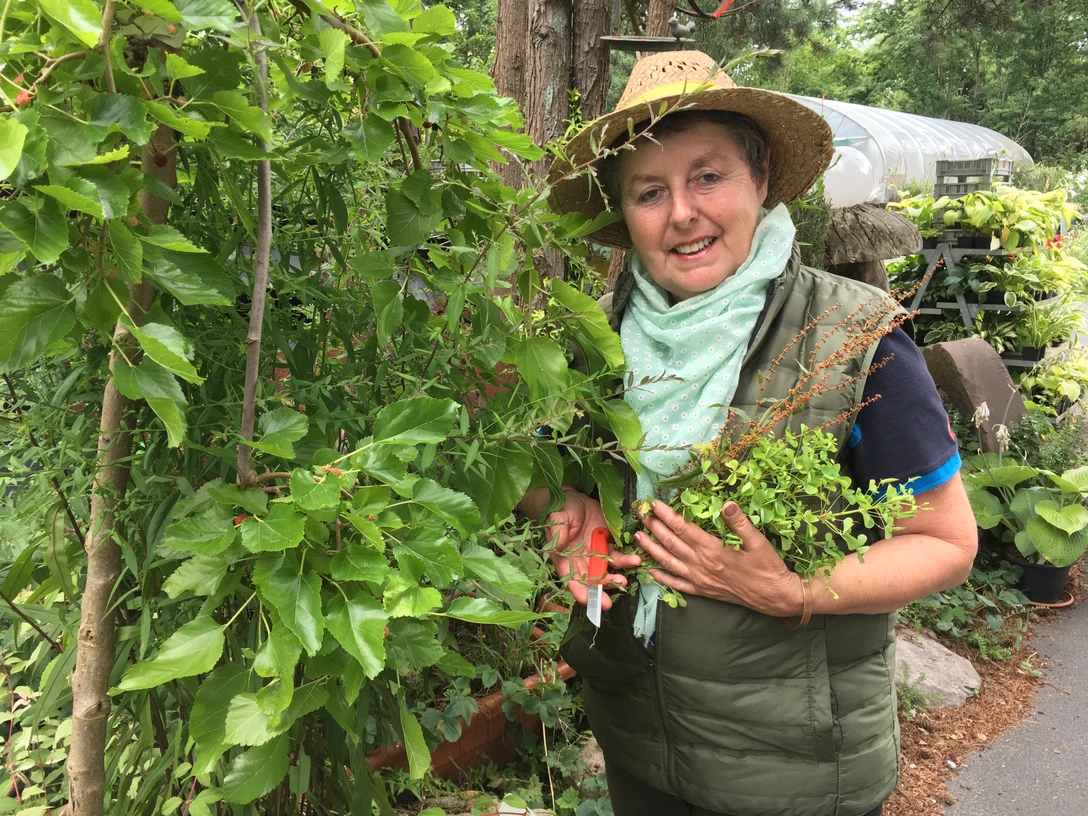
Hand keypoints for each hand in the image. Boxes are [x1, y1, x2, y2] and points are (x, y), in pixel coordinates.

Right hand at [546, 489, 641, 610]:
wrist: (572, 498)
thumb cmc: (560, 509)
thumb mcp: (557, 518)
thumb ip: (558, 533)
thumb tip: (560, 546)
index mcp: (566, 559)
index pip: (572, 580)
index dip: (581, 592)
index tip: (591, 601)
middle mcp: (582, 561)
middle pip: (593, 581)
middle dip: (604, 588)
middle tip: (615, 591)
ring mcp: (596, 553)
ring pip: (608, 569)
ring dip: (618, 575)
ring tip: (627, 574)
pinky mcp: (608, 543)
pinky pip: (618, 555)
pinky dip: (627, 559)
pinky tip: (635, 559)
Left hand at [636, 500, 802, 617]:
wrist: (775, 597)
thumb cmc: (768, 568)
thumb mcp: (759, 542)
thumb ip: (740, 523)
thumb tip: (727, 503)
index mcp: (713, 551)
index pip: (683, 529)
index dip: (667, 515)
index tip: (654, 504)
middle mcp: (701, 566)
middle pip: (671, 543)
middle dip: (654, 527)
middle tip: (640, 514)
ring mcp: (700, 580)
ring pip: (668, 562)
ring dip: (651, 549)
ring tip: (637, 537)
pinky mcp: (702, 592)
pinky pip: (677, 585)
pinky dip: (662, 577)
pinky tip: (651, 571)